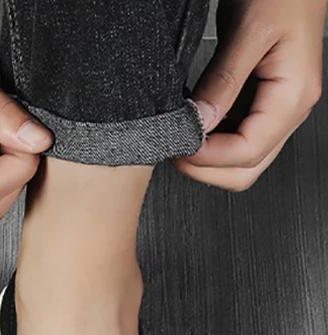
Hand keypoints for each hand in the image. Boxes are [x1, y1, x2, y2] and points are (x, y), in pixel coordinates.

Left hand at [175, 0, 325, 190]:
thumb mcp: (248, 31)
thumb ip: (223, 81)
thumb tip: (200, 123)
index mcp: (293, 95)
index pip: (248, 152)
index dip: (208, 158)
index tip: (179, 145)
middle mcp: (290, 109)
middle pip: (246, 169)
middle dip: (207, 168)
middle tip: (175, 148)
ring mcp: (277, 108)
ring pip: (241, 160)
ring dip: (208, 158)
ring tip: (181, 136)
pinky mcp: (262, 102)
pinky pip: (236, 137)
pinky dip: (212, 140)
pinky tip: (194, 123)